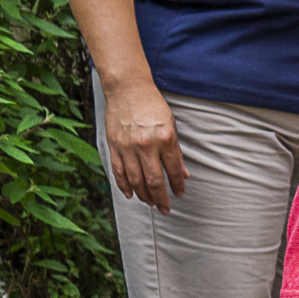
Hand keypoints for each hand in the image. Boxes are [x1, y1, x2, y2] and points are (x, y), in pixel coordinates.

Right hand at [102, 74, 187, 212]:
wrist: (128, 88)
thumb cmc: (153, 106)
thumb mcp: (171, 126)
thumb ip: (176, 152)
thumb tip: (184, 175)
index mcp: (165, 139)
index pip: (174, 171)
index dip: (178, 185)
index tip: (179, 194)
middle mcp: (146, 145)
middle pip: (154, 181)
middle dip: (161, 198)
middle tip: (165, 209)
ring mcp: (128, 146)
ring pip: (136, 180)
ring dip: (144, 195)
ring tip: (151, 203)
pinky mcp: (114, 145)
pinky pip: (119, 171)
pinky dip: (124, 185)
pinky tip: (131, 195)